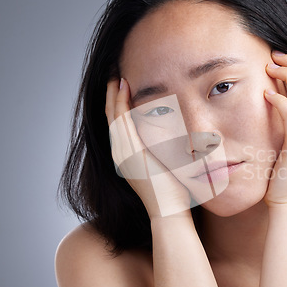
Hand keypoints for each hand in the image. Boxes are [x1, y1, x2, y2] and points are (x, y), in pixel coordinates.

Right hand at [105, 78, 190, 218]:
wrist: (169, 210)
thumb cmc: (173, 192)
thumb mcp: (164, 167)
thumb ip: (163, 152)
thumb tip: (175, 141)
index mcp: (126, 157)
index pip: (119, 125)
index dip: (118, 106)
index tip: (123, 89)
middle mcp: (120, 153)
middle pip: (111, 117)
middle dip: (113, 96)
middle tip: (115, 76)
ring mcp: (123, 152)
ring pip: (113, 115)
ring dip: (114, 94)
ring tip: (116, 76)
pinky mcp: (130, 150)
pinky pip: (121, 120)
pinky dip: (120, 102)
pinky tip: (124, 87)